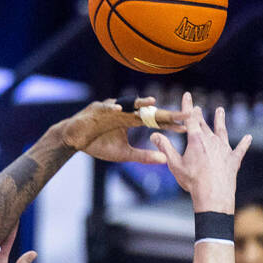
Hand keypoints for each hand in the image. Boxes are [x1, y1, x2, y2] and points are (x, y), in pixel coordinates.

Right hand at [60, 96, 188, 163]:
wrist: (74, 139)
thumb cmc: (98, 144)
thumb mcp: (124, 154)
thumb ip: (143, 156)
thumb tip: (163, 160)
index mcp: (133, 121)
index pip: (155, 121)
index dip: (170, 123)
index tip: (188, 125)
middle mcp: (126, 112)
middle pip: (148, 112)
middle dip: (165, 112)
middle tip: (183, 113)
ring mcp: (112, 108)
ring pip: (128, 105)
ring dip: (139, 104)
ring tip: (152, 103)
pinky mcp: (96, 109)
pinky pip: (105, 108)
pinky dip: (110, 108)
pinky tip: (118, 108)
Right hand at [150, 92, 250, 209]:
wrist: (213, 195)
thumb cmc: (192, 181)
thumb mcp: (174, 164)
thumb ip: (165, 148)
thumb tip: (154, 135)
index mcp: (196, 140)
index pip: (190, 119)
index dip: (188, 106)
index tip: (188, 95)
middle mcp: (211, 140)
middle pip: (205, 124)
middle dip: (200, 115)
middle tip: (198, 107)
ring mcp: (224, 149)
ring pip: (222, 131)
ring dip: (220, 121)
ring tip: (220, 111)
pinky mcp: (234, 159)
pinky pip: (240, 149)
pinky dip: (244, 143)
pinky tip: (249, 138)